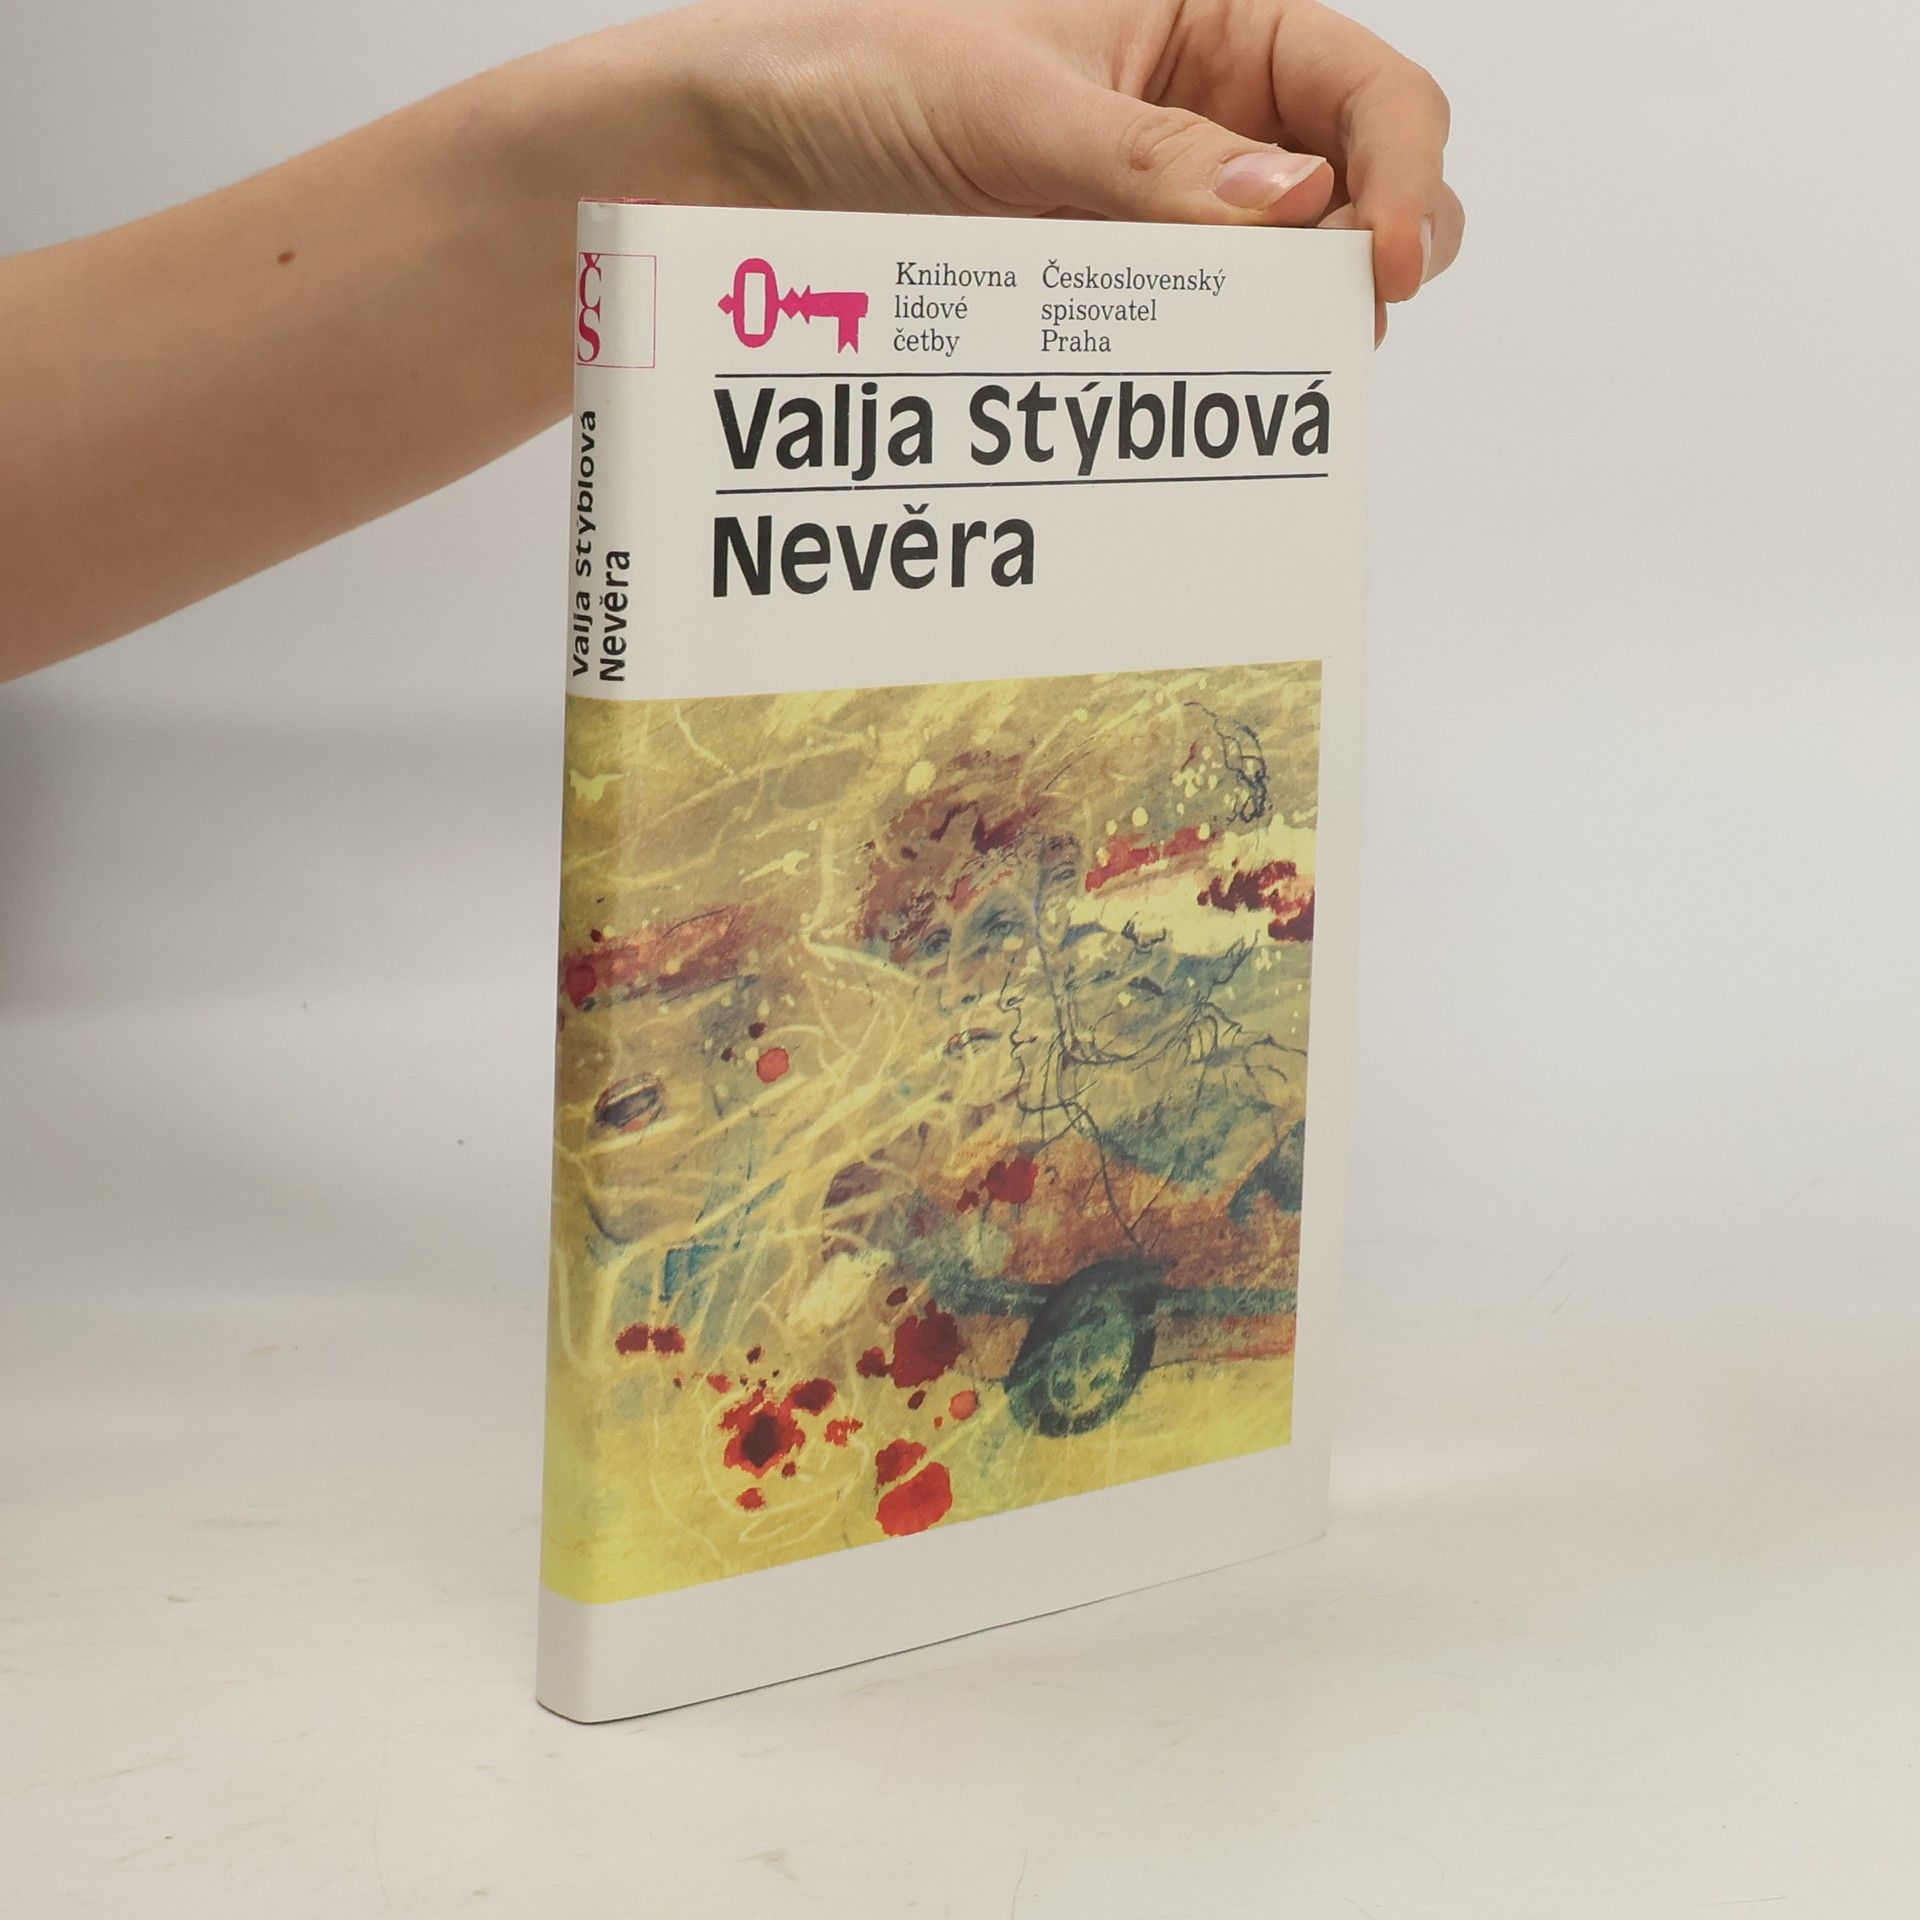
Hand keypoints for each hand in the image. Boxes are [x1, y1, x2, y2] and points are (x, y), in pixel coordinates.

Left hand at [565, 0, 1460, 340]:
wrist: (742, 159)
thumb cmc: (863, 70)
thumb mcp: (1017, 105)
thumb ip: (1153, 164)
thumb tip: (1293, 212)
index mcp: (1207, 22)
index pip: (1362, 88)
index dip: (1404, 168)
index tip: (1389, 263)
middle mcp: (1201, 118)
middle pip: (1352, 190)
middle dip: (1365, 259)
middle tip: (1331, 339)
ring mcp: (1158, 215)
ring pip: (1278, 279)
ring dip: (1288, 329)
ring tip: (1263, 379)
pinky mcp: (1103, 294)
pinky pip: (1187, 337)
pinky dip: (1207, 373)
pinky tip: (1198, 403)